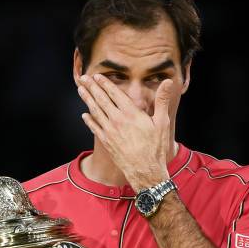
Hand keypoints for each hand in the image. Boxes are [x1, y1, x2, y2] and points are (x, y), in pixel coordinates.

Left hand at [77, 73, 172, 189]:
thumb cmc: (156, 147)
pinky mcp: (106, 142)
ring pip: (95, 112)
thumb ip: (162, 100)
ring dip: (87, 100)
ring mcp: (110, 132)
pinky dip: (89, 120)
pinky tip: (84, 115)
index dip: (105, 83)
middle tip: (83, 78)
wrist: (145, 171)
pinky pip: (95, 128)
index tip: (97, 76)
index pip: (114, 93)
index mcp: (131, 113)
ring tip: (80, 90)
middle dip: (91, 87)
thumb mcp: (162, 122)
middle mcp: (117, 120)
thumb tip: (167, 81)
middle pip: (101, 100)